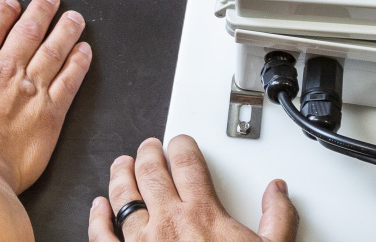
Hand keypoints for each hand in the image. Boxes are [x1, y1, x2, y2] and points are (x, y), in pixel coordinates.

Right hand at [0, 0, 91, 192]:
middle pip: (27, 32)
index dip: (3, 12)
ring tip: (73, 17)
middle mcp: (3, 72)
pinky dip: (78, 64)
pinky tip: (84, 53)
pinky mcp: (49, 114)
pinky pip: (69, 81)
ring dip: (64, 31)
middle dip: (40, 12)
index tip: (13, 3)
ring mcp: (29, 91)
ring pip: (52, 51)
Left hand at [90, 136, 296, 241]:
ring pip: (123, 196)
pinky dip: (97, 218)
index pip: (187, 162)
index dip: (181, 144)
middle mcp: (168, 222)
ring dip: (121, 176)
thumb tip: (278, 193)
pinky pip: (102, 236)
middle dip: (148, 154)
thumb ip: (278, 218)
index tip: (180, 142)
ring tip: (121, 165)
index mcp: (202, 213)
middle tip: (149, 148)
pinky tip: (97, 208)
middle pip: (150, 171)